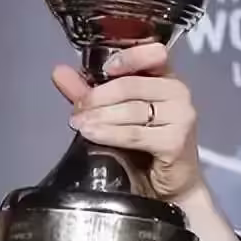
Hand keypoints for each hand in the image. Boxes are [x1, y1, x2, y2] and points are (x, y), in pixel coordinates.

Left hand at [53, 41, 202, 203]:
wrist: (167, 187)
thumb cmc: (143, 148)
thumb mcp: (112, 114)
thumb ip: (88, 92)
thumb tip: (59, 71)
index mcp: (166, 78)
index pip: (154, 53)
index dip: (127, 58)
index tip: (104, 70)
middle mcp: (178, 92)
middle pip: (130, 85)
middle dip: (97, 97)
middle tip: (77, 111)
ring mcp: (181, 116)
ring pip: (130, 109)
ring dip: (99, 117)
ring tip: (78, 124)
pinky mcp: (176, 141)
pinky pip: (134, 133)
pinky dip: (109, 134)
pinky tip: (91, 135)